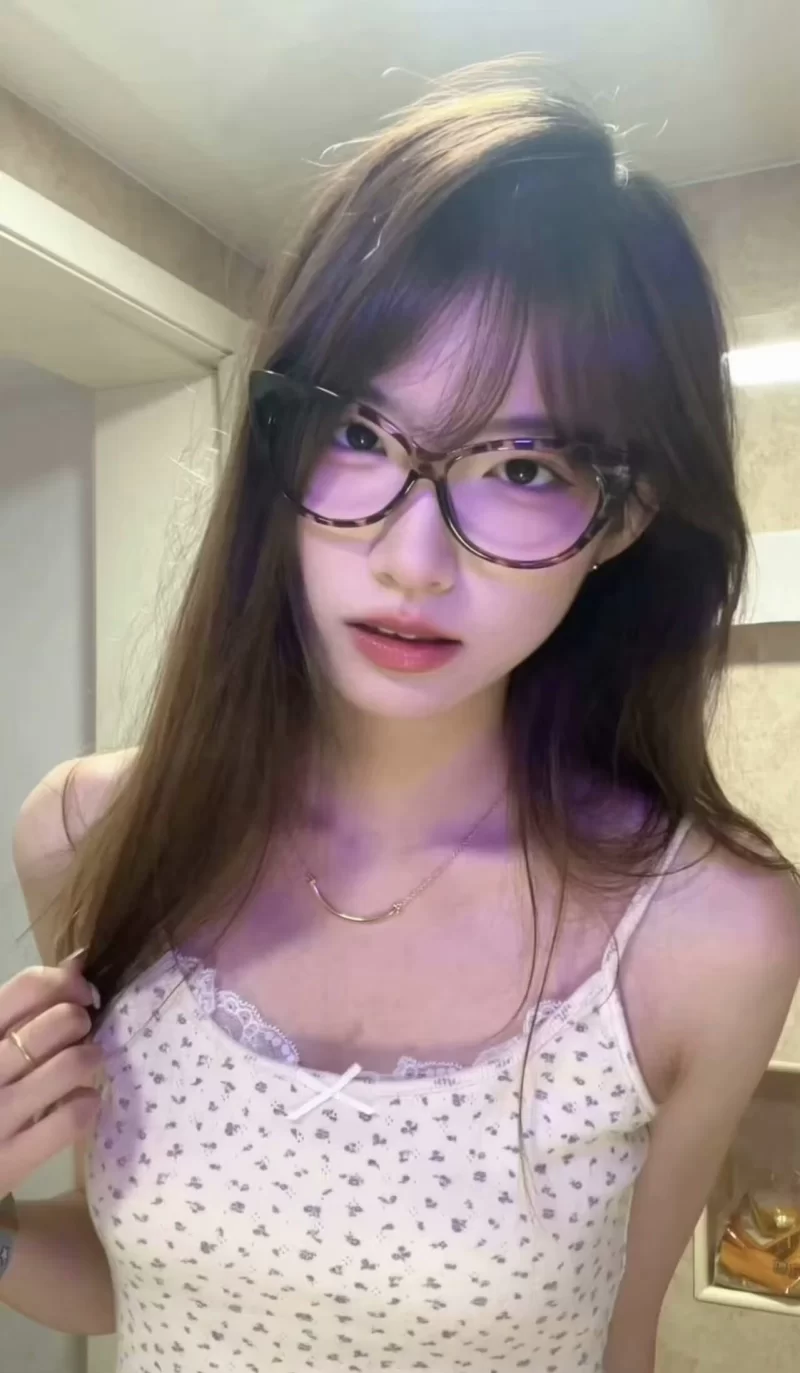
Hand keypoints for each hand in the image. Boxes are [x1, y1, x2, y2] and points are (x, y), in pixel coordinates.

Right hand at [0, 954, 103, 1195]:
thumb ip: (22, 1005)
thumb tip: (78, 961)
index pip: (27, 988)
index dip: (67, 983)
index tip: (81, 994)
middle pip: (60, 1022)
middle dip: (81, 1022)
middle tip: (79, 1034)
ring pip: (72, 1065)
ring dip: (90, 1058)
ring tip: (84, 1064)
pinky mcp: (9, 1161)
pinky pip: (71, 1119)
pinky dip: (87, 1104)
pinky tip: (81, 1103)